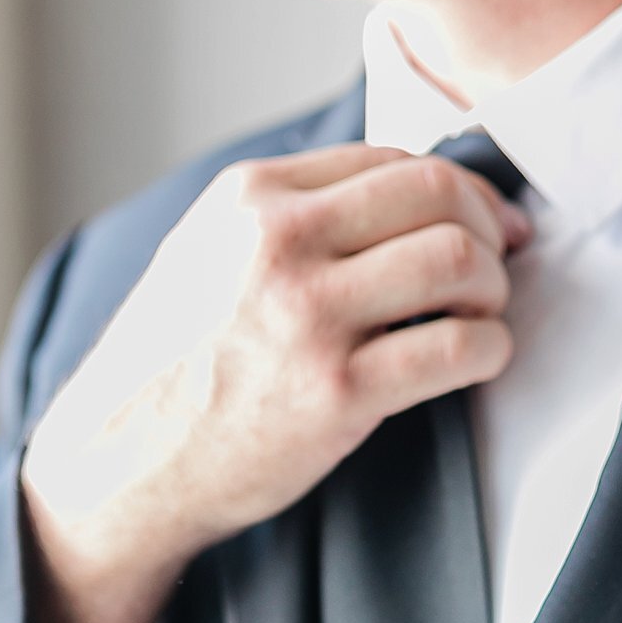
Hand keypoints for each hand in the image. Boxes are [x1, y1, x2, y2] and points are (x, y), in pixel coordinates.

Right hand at [19, 143, 530, 622]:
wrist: (125, 463)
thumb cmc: (175, 366)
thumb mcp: (207, 255)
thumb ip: (284, 215)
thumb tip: (394, 193)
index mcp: (250, 198)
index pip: (391, 159)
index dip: (457, 190)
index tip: (481, 223)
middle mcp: (279, 243)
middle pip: (437, 195)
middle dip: (487, 229)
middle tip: (496, 266)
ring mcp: (309, 317)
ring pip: (458, 261)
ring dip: (493, 289)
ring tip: (480, 317)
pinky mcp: (338, 392)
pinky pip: (458, 346)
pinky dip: (489, 349)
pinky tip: (476, 360)